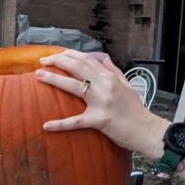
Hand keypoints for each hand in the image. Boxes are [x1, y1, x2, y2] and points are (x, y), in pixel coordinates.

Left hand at [36, 49, 165, 152]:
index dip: (69, 55)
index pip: (87, 60)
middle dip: (58, 61)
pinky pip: (76, 121)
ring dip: (54, 79)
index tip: (56, 54)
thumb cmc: (136, 111)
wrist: (146, 130)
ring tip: (39, 75)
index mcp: (110, 78)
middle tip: (42, 61)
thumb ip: (115, 71)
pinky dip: (61, 124)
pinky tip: (47, 125)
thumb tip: (104, 59)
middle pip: (77, 68)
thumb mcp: (128, 86)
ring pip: (74, 86)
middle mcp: (105, 86)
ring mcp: (101, 102)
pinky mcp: (99, 120)